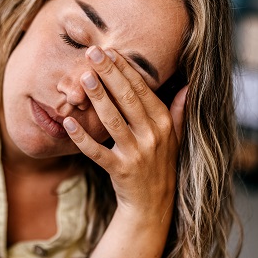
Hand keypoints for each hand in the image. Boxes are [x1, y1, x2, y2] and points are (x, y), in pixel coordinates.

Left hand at [63, 45, 187, 218]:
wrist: (153, 206)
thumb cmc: (161, 166)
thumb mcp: (176, 138)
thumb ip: (180, 111)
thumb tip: (189, 86)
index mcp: (164, 123)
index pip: (143, 90)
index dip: (126, 69)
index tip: (111, 51)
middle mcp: (153, 136)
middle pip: (128, 99)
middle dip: (110, 74)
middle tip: (93, 53)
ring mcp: (137, 154)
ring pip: (113, 121)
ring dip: (98, 98)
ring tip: (84, 77)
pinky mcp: (120, 171)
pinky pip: (98, 152)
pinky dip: (83, 138)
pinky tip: (68, 123)